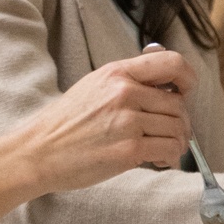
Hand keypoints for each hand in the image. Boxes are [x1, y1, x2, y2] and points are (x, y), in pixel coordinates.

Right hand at [18, 50, 195, 194]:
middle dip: (180, 122)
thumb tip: (165, 89)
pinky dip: (170, 157)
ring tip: (160, 149)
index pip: (171, 63)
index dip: (186, 79)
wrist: (37, 152)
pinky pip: (170, 150)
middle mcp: (124, 92)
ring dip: (176, 142)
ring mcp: (127, 121)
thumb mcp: (93, 87)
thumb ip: (127, 83)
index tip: (183, 93)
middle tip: (169, 133)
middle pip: (179, 104)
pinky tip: (157, 160)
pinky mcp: (129, 149)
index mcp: (116, 73)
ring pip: (178, 129)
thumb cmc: (63, 124)